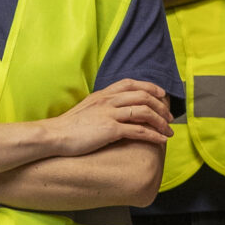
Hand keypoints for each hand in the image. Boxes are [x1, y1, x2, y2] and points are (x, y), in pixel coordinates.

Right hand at [45, 80, 173, 157]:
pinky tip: (161, 140)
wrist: (54, 135)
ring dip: (161, 121)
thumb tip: (113, 110)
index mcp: (102, 94)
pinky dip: (154, 135)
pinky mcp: (111, 130)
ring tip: (168, 131)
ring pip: (144, 112)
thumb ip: (101, 106)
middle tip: (170, 117)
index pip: (131, 83)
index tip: (161, 94)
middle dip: (161, 106)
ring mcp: (110, 114)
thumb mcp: (86, 109)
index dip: (149, 87)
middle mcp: (108, 101)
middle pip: (143, 96)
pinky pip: (139, 130)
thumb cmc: (67, 127)